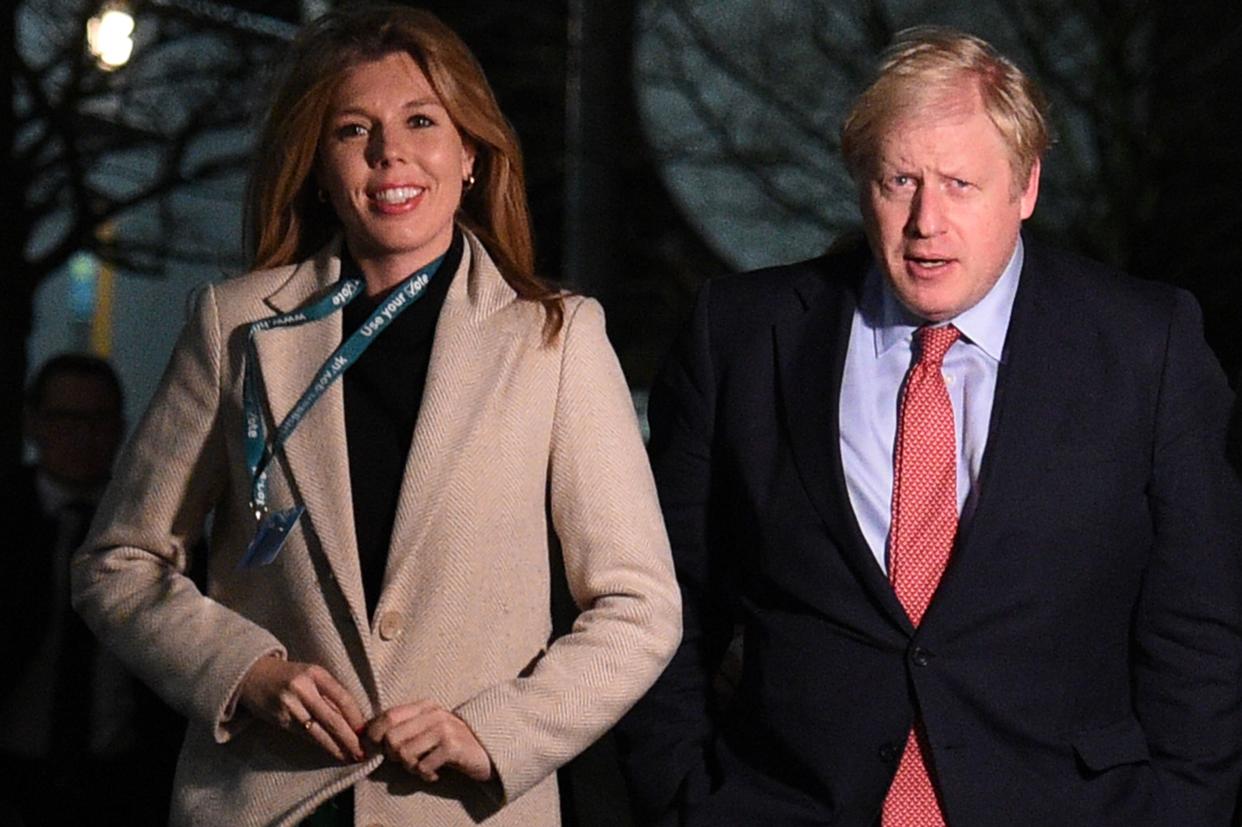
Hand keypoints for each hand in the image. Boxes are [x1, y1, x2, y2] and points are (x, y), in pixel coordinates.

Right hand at [238, 655, 366, 762]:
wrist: (252, 675)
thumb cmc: (290, 675)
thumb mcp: (311, 675)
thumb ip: (329, 692)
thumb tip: (353, 718)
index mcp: (315, 673)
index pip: (342, 697)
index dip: (355, 717)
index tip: (365, 731)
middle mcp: (303, 689)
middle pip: (331, 718)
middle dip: (349, 738)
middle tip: (362, 752)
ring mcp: (289, 706)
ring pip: (317, 731)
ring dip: (335, 747)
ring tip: (350, 757)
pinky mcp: (279, 720)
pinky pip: (304, 735)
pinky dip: (319, 744)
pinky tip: (330, 751)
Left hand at [366, 700, 492, 782]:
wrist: (488, 751)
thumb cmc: (452, 743)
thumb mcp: (429, 729)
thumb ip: (404, 727)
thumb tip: (368, 735)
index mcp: (425, 706)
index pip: (388, 716)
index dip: (375, 734)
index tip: (378, 749)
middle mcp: (434, 714)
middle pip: (392, 737)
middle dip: (393, 755)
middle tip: (408, 761)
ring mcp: (444, 728)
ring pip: (404, 753)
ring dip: (411, 767)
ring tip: (423, 767)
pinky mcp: (452, 746)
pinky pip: (422, 766)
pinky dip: (425, 775)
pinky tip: (435, 773)